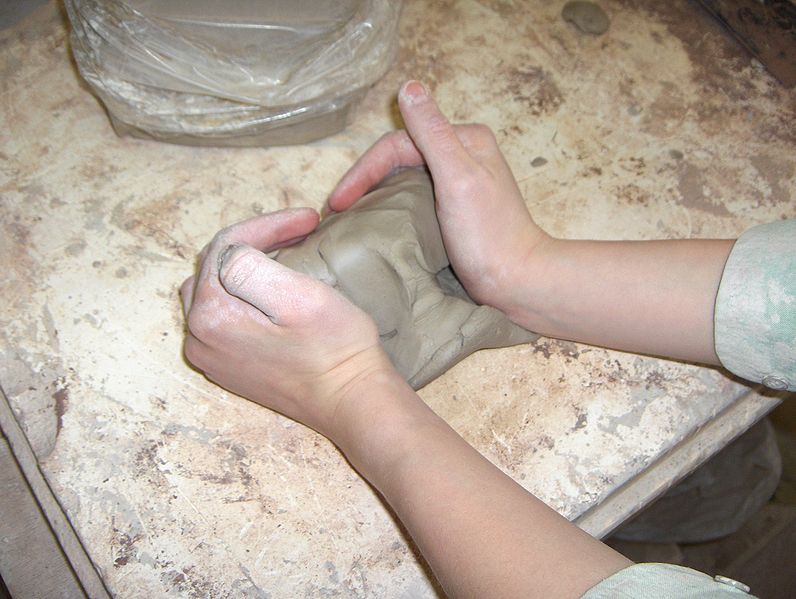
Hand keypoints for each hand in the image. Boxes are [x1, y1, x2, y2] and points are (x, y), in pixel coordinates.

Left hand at [180, 208, 391, 440]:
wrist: (351, 400)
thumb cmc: (333, 349)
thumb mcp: (299, 297)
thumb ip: (250, 267)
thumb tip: (231, 253)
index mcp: (212, 315)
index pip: (227, 246)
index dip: (268, 224)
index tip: (310, 218)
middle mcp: (200, 338)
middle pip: (216, 265)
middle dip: (256, 240)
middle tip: (300, 230)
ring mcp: (213, 356)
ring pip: (217, 289)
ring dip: (248, 265)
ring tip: (287, 253)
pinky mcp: (229, 366)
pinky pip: (225, 316)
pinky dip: (246, 294)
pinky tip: (275, 290)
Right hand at [327, 80, 549, 319]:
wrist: (516, 283)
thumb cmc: (488, 234)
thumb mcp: (458, 177)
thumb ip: (432, 133)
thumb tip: (408, 87)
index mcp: (465, 140)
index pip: (400, 144)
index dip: (365, 169)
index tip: (339, 202)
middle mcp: (463, 155)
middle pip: (400, 159)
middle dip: (364, 181)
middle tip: (335, 211)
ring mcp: (458, 185)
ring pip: (404, 180)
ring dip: (373, 195)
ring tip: (347, 218)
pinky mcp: (453, 212)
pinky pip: (413, 201)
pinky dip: (390, 209)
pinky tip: (374, 224)